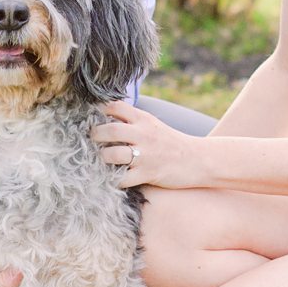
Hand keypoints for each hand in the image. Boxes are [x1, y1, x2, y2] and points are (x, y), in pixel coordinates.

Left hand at [90, 100, 209, 189]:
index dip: (99, 111)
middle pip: (110, 130)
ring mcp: (145, 155)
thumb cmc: (171, 143)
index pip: (115, 106)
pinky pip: (122, 178)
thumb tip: (106, 114)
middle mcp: (143, 134)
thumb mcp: (153, 125)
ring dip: (102, 158)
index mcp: (143, 119)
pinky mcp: (148, 174)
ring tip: (99, 160)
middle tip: (90, 141)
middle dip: (95, 135)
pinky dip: (113, 180)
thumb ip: (132, 120)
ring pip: (113, 155)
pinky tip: (109, 178)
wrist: (198, 159)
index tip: (90, 117)